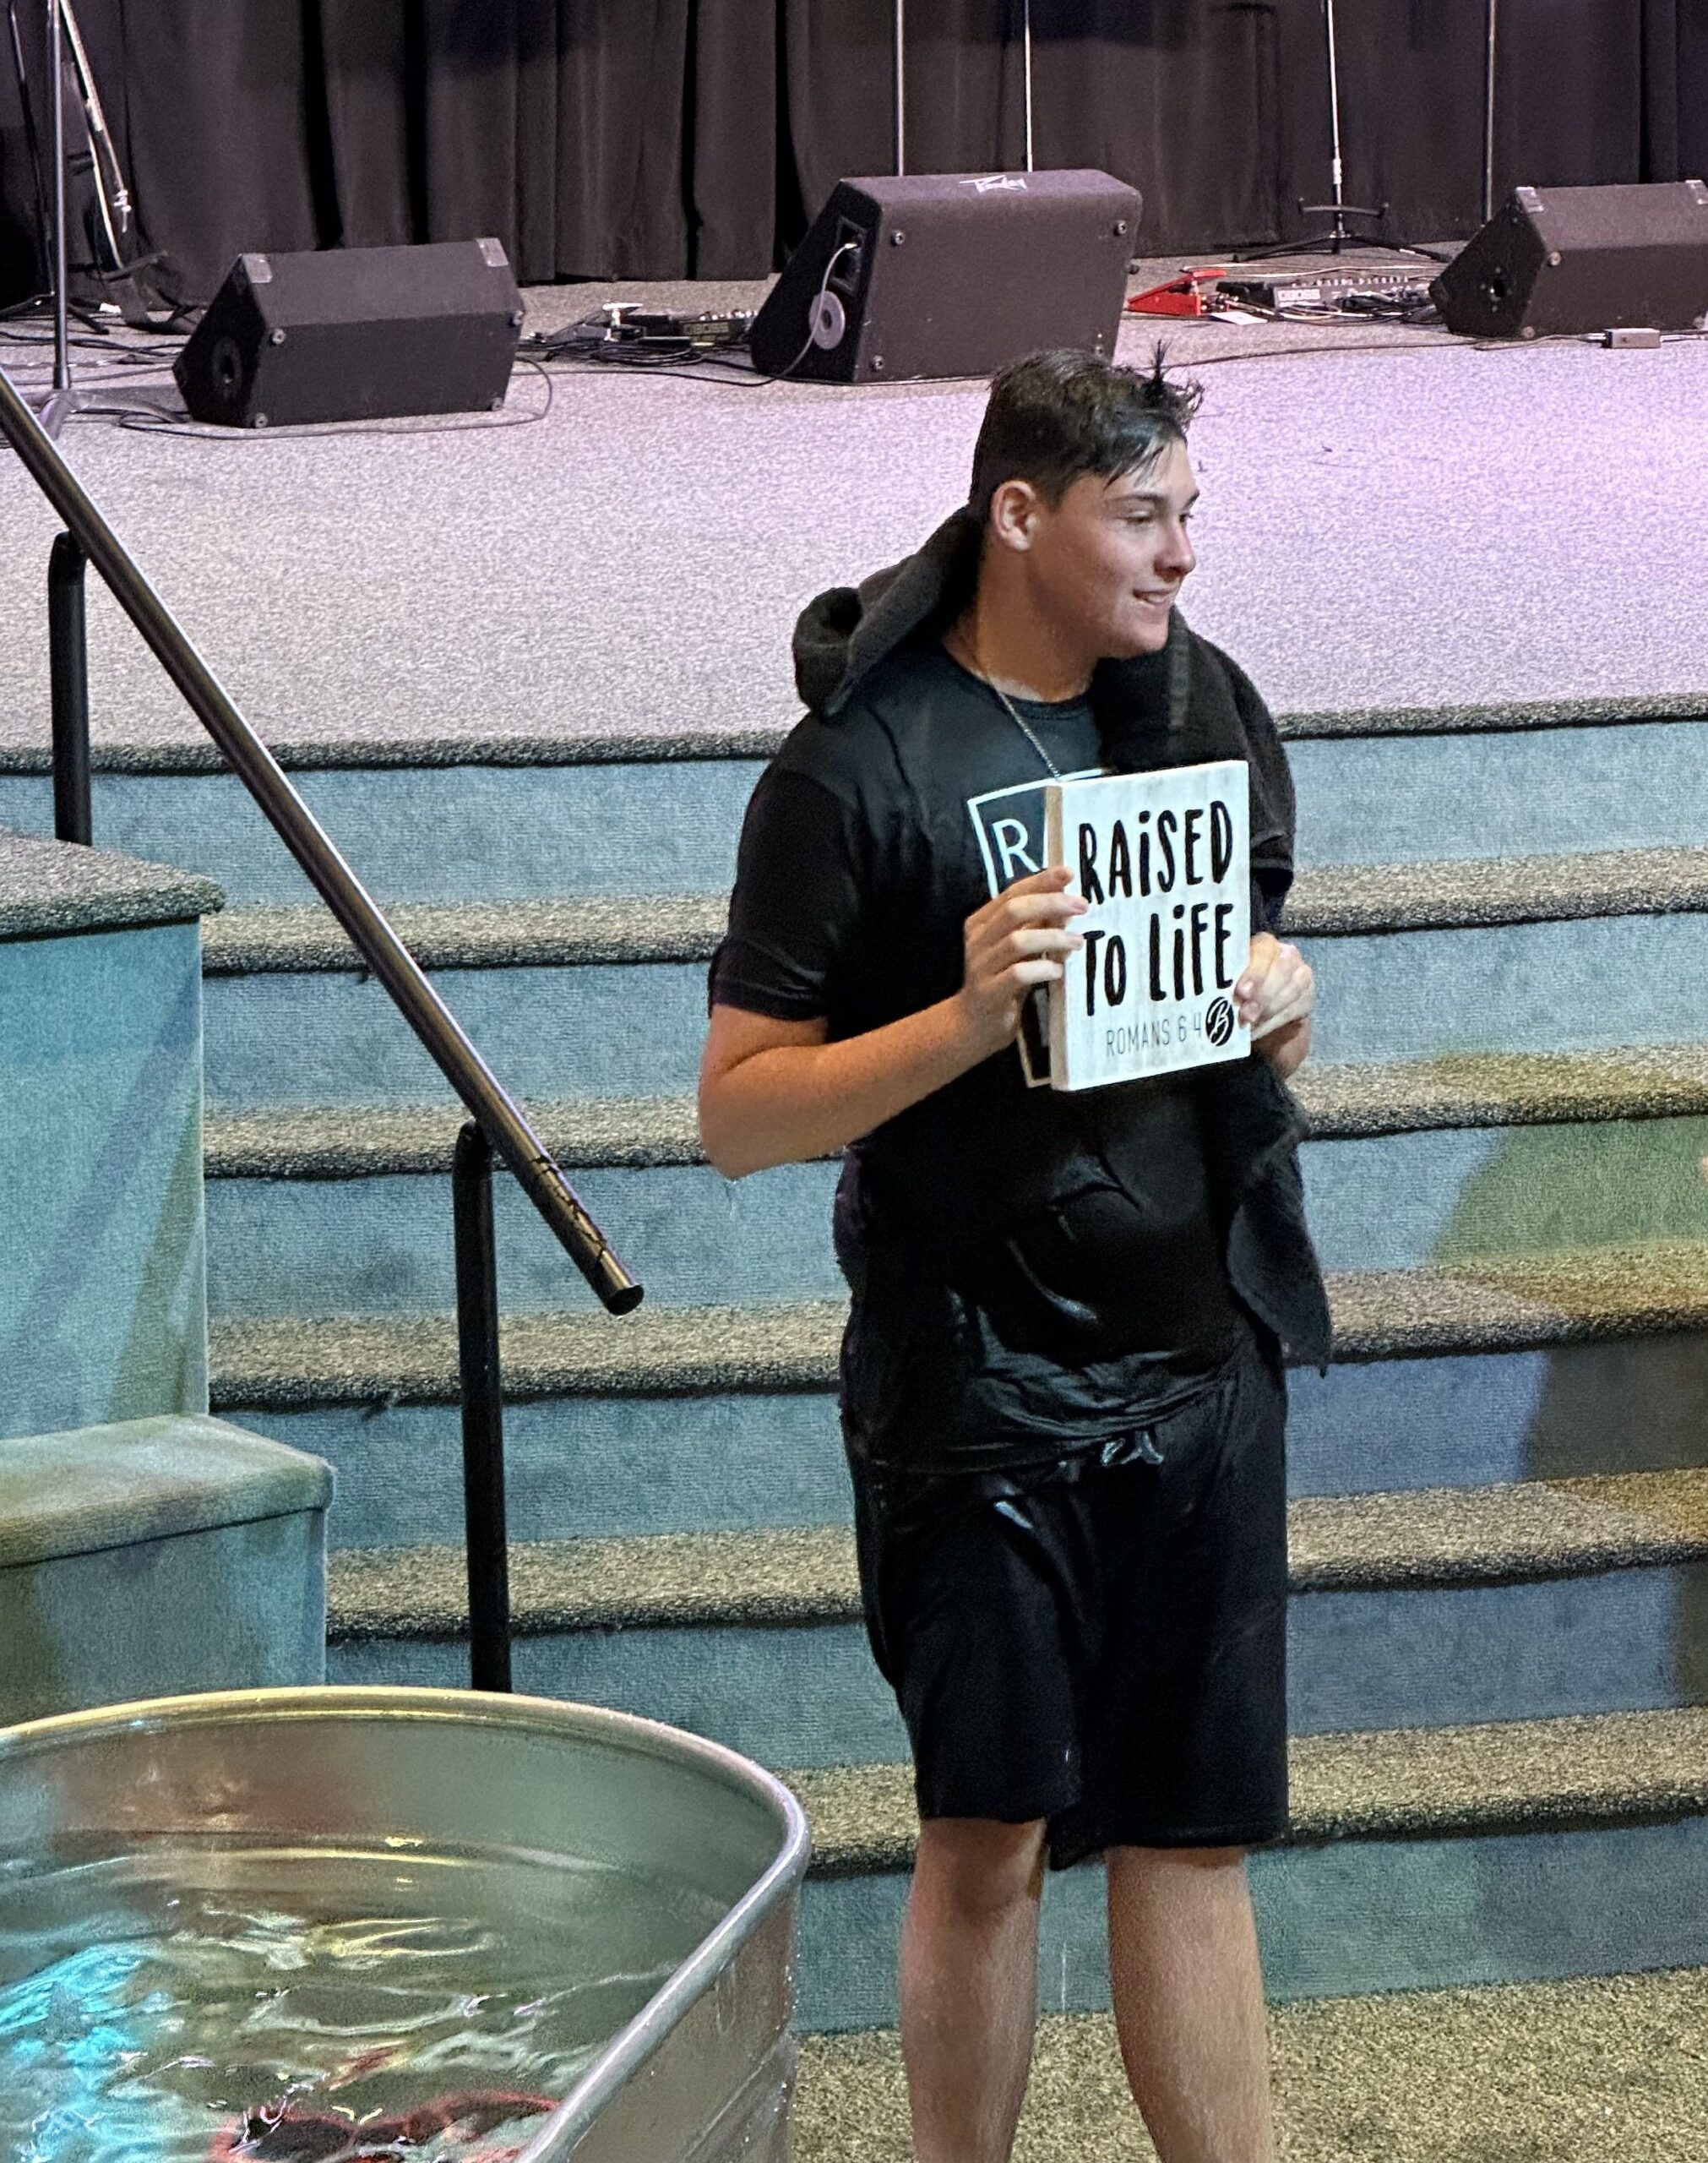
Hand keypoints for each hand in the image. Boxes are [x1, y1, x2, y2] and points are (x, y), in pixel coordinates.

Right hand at [955, 864, 1087, 1057]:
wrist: (972, 1026)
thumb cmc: (1001, 982)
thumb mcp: (1017, 950)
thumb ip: (1035, 927)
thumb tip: (1067, 904)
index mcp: (981, 924)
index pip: (1011, 893)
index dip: (1040, 881)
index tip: (1069, 872)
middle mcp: (977, 941)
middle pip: (1014, 911)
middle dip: (1051, 903)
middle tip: (1082, 906)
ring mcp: (981, 967)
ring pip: (1017, 941)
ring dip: (1052, 938)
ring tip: (1078, 942)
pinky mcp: (989, 992)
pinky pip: (1018, 975)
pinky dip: (1042, 969)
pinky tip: (1058, 971)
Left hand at [1234, 932, 1314, 1078]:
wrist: (1264, 1016)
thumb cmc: (1239, 993)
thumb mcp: (1231, 983)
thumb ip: (1227, 982)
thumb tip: (1212, 996)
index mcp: (1263, 944)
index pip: (1264, 950)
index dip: (1254, 972)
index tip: (1241, 992)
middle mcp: (1286, 954)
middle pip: (1282, 968)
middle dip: (1262, 993)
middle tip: (1245, 1014)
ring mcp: (1301, 974)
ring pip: (1292, 988)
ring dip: (1268, 1009)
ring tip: (1248, 1024)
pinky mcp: (1308, 996)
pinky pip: (1295, 1008)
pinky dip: (1273, 1022)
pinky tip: (1256, 1031)